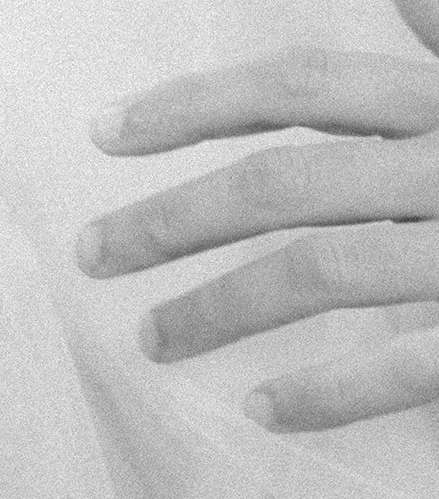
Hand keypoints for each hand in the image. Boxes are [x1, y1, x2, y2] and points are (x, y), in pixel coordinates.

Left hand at [75, 0, 438, 431]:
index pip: (304, 86)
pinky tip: (260, 411)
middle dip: (171, 217)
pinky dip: (328, 391)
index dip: (195, 104)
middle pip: (286, 181)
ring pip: (323, 270)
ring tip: (152, 343)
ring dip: (219, 309)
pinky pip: (409, 363)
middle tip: (91, 254)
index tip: (103, 133)